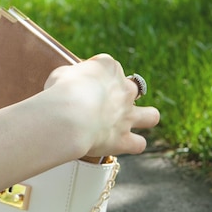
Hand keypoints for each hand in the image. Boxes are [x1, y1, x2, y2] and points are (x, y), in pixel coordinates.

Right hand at [44, 54, 159, 156]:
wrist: (69, 117)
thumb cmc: (61, 93)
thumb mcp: (60, 74)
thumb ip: (69, 75)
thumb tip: (68, 80)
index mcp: (108, 68)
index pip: (107, 66)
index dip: (94, 75)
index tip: (80, 84)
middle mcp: (124, 90)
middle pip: (132, 88)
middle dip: (122, 95)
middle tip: (103, 103)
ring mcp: (127, 115)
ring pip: (151, 116)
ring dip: (144, 118)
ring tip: (130, 122)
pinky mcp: (124, 139)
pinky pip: (138, 144)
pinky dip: (132, 144)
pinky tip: (122, 144)